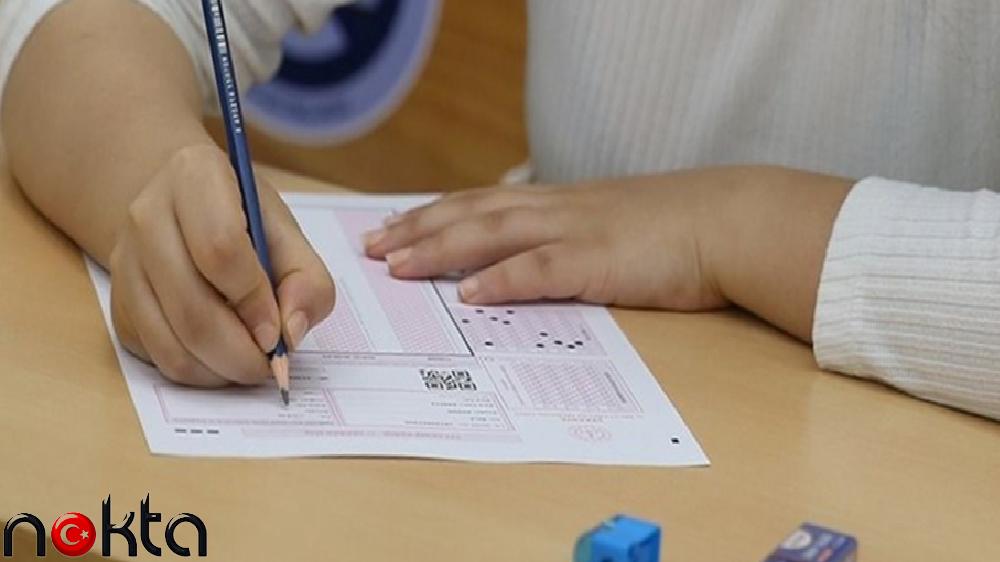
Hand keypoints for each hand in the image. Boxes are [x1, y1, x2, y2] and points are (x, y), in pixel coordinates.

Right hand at [109, 145, 334, 385]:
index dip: (254, 301)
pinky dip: (198, 372)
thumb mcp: (288, 233)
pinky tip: (222, 357)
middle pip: (191, 309)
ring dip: (220, 370)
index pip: (220, 248)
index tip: (278, 330)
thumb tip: (291, 332)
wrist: (183, 210)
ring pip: (170, 343)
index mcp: (195, 177)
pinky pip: (156, 356)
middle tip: (270, 363)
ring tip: (251, 362)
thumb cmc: (243, 219)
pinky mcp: (117, 302)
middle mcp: (147, 215)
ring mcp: (125, 262)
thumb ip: (307, 279)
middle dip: (240, 352)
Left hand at [362, 170, 729, 310]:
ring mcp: (574, 231)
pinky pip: (540, 269)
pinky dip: (500, 280)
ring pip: (492, 234)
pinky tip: (468, 294)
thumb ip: (566, 237)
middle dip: (415, 230)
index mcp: (556, 204)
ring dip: (440, 249)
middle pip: (470, 214)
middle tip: (370, 247)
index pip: (479, 204)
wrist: (727, 219)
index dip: (430, 215)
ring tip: (397, 265)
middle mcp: (555, 210)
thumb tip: (529, 260)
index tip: (390, 229)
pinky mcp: (598, 260)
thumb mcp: (608, 225)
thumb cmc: (673, 229)